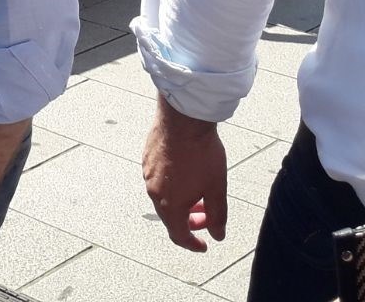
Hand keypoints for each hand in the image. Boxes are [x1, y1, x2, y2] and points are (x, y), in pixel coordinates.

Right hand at [143, 96, 228, 250]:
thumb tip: (218, 235)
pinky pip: (158, 180)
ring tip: (198, 192)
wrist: (183, 119)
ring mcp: (147, 173)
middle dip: (189, 221)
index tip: (203, 245)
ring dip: (181, 202)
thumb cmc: (201, 153)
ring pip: (163, 197)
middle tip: (206, 216)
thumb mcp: (217, 188)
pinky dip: (172, 186)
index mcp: (170, 204)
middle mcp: (154, 191)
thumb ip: (217, 216)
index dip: (192, 243)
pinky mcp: (146, 158)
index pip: (178, 235)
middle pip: (170, 217)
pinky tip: (186, 173)